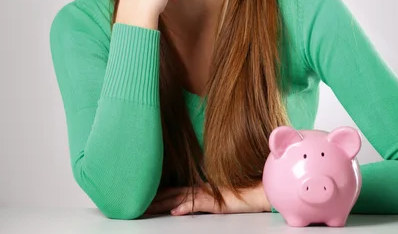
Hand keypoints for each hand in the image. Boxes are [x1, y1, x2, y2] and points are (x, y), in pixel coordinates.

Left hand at [143, 182, 270, 215]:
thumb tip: (178, 208)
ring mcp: (208, 193)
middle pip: (172, 193)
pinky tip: (176, 211)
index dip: (158, 194)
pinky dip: (186, 206)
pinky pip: (199, 203)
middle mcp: (200, 188)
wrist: (258, 191)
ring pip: (181, 197)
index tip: (143, 198)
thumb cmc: (239, 195)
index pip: (174, 190)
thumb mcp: (215, 200)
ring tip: (148, 208)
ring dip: (164, 203)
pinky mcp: (216, 200)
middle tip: (137, 204)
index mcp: (199, 188)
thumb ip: (199, 201)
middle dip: (154, 199)